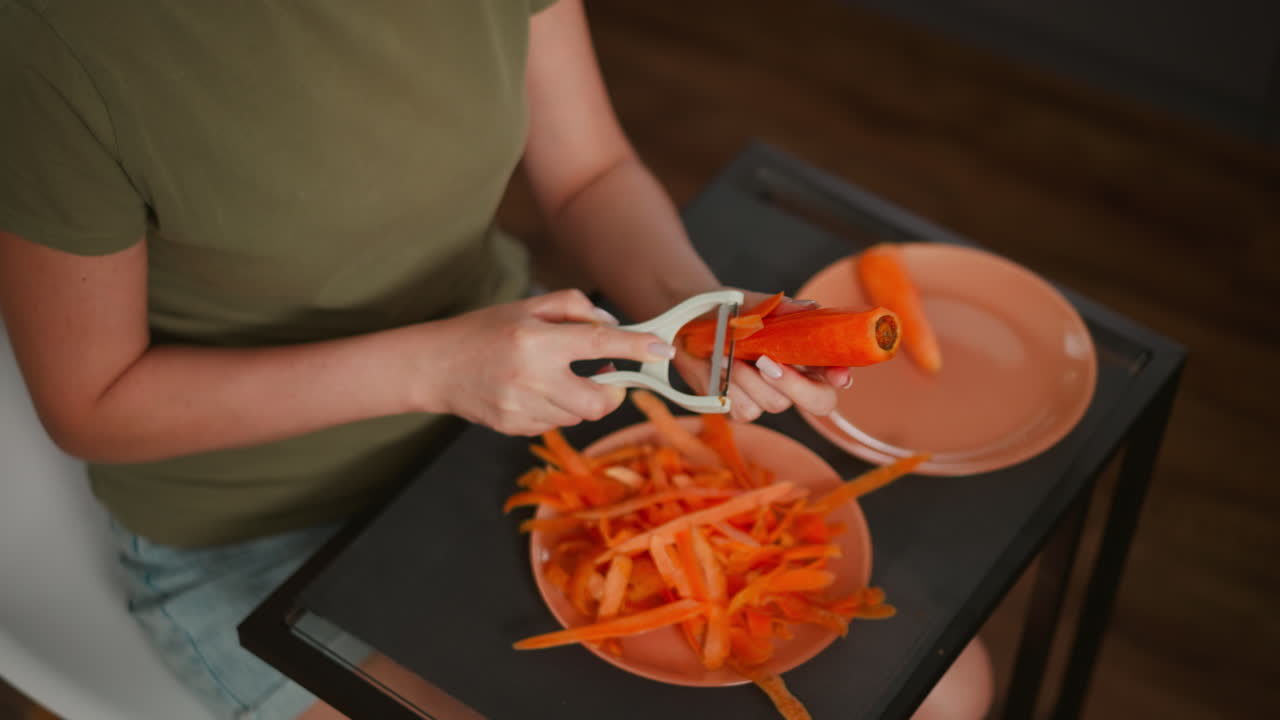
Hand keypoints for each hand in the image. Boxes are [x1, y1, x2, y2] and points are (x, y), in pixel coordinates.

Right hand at [425, 289, 673, 435]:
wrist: (434, 366)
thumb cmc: (484, 330)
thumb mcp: (527, 306)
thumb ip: (573, 306)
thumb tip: (613, 324)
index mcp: (537, 340)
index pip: (599, 343)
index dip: (636, 347)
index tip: (663, 350)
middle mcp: (532, 378)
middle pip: (599, 401)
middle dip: (611, 392)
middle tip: (604, 373)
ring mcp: (523, 409)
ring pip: (578, 415)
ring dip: (581, 399)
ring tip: (558, 376)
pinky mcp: (515, 428)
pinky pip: (555, 423)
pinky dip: (556, 409)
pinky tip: (535, 392)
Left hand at [671, 290, 851, 421]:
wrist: (689, 322)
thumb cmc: (728, 310)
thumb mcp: (753, 304)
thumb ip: (782, 309)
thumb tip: (809, 308)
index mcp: (807, 352)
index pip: (835, 370)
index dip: (841, 375)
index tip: (837, 375)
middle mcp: (794, 378)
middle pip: (818, 402)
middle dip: (795, 385)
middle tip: (766, 363)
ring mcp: (769, 396)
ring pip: (775, 404)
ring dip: (748, 378)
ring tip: (728, 354)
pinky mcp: (742, 409)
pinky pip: (747, 411)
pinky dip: (731, 388)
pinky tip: (721, 369)